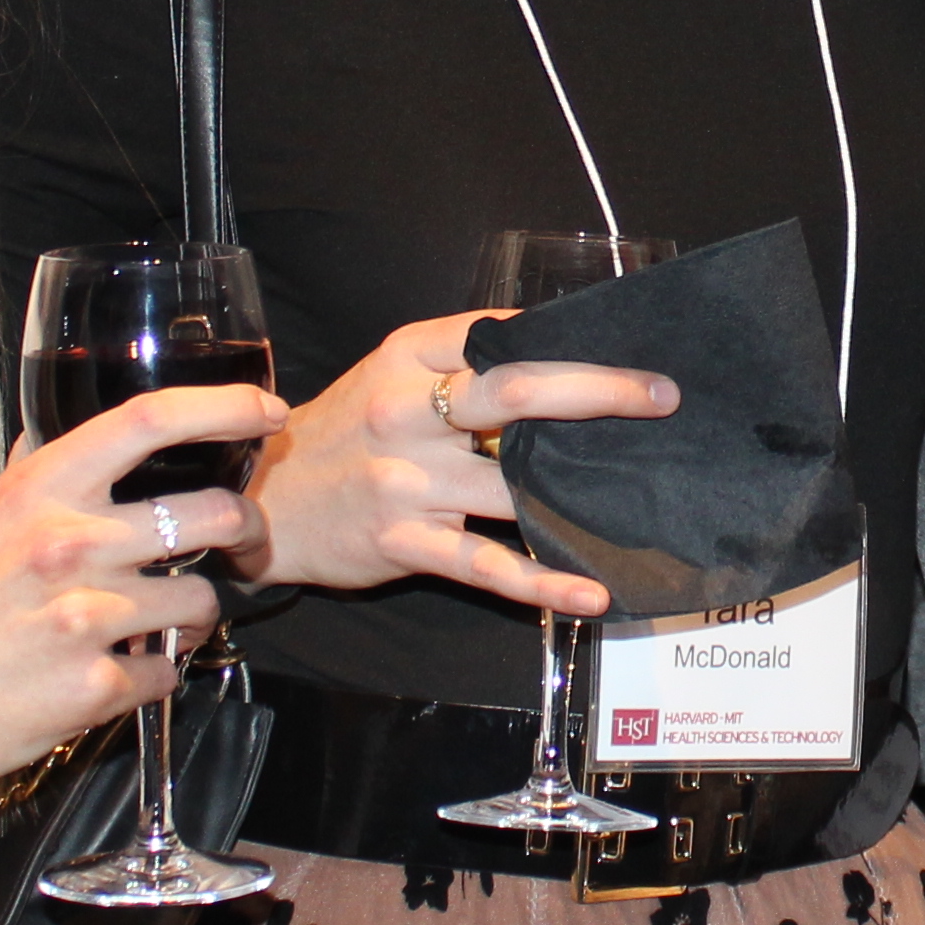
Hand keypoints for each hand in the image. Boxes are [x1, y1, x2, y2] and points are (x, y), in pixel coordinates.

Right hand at [0, 382, 279, 805]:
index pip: (152, 419)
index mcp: (41, 489)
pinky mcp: (90, 688)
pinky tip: (115, 674)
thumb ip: (36, 475)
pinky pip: (167, 673)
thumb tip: (64, 432)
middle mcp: (67, 543)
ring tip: (152, 626)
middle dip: (245, 528)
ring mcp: (82, 617)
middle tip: (239, 542)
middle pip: (215, 511)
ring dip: (192, 617)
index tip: (266, 411)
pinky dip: (154, 677)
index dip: (226, 406)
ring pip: (201, 601)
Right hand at [244, 311, 673, 613]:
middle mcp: (406, 413)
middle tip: (660, 398)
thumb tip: (550, 348)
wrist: (264, 501)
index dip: (565, 338)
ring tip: (645, 502)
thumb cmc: (345, 434)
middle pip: (515, 392)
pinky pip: (486, 564)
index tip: (629, 348)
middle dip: (597, 392)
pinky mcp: (404, 541)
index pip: (496, 333)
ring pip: (511, 483)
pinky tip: (591, 592)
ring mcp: (406, 481)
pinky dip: (542, 582)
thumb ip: (456, 358)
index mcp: (407, 360)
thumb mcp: (387, 374)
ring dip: (581, 494)